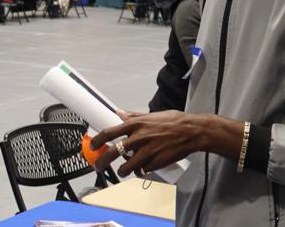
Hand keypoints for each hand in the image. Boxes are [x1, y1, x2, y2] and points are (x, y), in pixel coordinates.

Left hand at [89, 111, 241, 177]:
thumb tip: (118, 113)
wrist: (192, 132)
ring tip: (124, 170)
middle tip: (98, 166)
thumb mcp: (151, 115)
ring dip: (123, 170)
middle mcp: (139, 138)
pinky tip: (143, 168)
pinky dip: (141, 171)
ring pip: (127, 166)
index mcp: (136, 124)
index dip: (98, 140)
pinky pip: (143, 170)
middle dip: (103, 162)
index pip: (110, 132)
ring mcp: (147, 152)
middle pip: (113, 152)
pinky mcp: (155, 163)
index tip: (92, 145)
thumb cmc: (173, 121)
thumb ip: (133, 116)